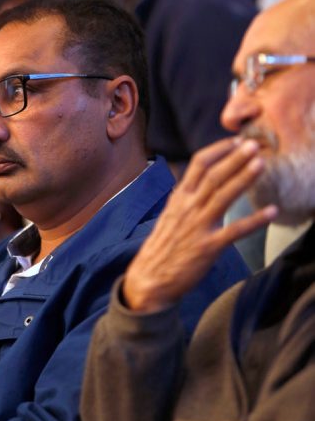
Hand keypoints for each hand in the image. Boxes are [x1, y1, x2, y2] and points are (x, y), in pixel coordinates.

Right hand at [123, 138, 277, 311]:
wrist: (149, 279)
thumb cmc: (162, 247)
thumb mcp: (169, 215)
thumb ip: (185, 198)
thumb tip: (197, 180)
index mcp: (178, 198)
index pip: (198, 164)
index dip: (219, 150)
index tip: (236, 141)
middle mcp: (188, 207)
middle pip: (213, 175)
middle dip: (235, 158)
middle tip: (255, 144)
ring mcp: (198, 226)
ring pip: (223, 196)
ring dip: (244, 178)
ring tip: (261, 164)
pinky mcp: (208, 247)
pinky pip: (234, 231)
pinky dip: (254, 221)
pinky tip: (271, 212)